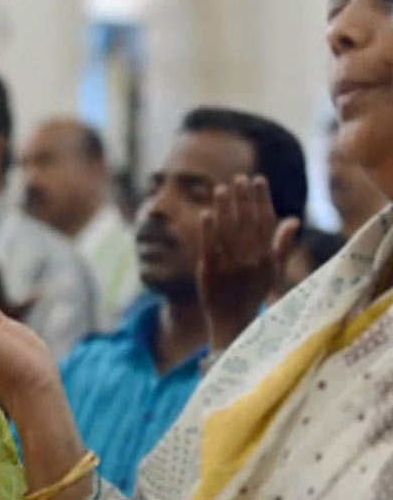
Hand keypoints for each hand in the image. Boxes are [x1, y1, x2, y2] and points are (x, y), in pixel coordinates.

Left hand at [198, 175, 299, 351]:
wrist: (232, 321)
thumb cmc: (253, 293)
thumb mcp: (274, 272)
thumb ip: (282, 245)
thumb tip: (293, 219)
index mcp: (267, 257)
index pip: (265, 221)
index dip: (262, 199)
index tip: (258, 179)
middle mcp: (250, 259)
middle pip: (246, 222)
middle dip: (243, 198)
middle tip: (238, 177)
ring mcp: (230, 265)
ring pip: (227, 230)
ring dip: (224, 207)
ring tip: (220, 188)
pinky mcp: (210, 271)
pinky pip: (209, 246)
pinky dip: (208, 229)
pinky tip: (206, 213)